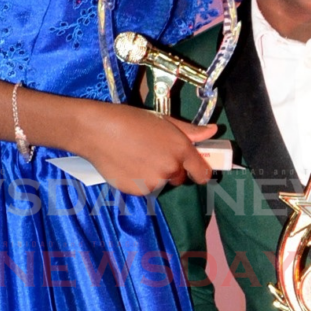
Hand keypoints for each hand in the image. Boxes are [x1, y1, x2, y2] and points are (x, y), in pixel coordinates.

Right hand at [78, 103, 216, 194]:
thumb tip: (213, 131)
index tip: (194, 168)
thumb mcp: (163, 120)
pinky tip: (127, 165)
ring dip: (153, 175)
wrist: (98, 130)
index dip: (200, 171)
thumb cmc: (130, 119)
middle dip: (171, 169)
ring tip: (136, 156)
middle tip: (153, 153)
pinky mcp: (136, 191)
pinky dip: (138, 181)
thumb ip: (190, 130)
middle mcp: (170, 169)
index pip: (202, 173)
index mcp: (180, 150)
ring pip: (159, 183)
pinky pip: (143, 189)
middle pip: (179, 178)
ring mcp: (153, 183)